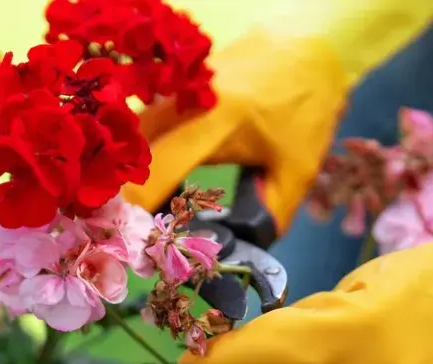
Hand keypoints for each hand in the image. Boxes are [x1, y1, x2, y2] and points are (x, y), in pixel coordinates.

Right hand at [122, 0, 432, 232]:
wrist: (311, 48)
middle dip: (122, 189)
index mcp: (217, 122)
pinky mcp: (178, 83)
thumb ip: (271, 211)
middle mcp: (187, 100)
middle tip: (123, 225)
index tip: (130, 235)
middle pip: (134, 148)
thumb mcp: (299, 169)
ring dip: (128, 166)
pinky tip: (147, 170)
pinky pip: (148, 118)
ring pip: (136, 132)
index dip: (137, 204)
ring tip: (131, 204)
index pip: (160, 168)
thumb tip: (244, 247)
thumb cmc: (308, 107)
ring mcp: (179, 87)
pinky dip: (142, 146)